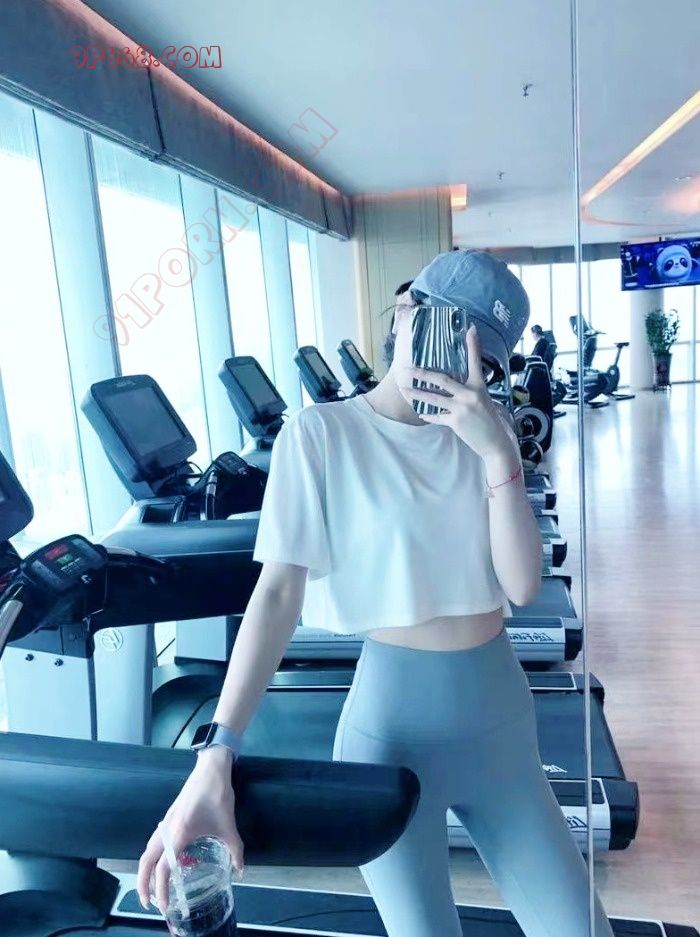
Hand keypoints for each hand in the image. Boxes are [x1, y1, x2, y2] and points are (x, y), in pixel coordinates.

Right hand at [137, 747, 243, 912]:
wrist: (210, 769)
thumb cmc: (218, 796)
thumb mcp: (229, 826)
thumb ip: (235, 850)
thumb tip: (240, 870)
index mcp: (179, 834)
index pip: (162, 868)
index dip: (160, 890)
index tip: (162, 906)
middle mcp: (167, 829)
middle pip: (146, 861)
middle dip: (143, 884)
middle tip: (149, 903)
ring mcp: (166, 821)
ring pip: (148, 850)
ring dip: (146, 870)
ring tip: (153, 886)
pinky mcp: (169, 816)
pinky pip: (155, 841)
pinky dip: (153, 856)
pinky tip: (164, 861)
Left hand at [399, 324, 515, 463]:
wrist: (495, 443)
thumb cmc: (490, 421)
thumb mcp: (485, 400)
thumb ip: (470, 391)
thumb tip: (457, 384)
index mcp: (479, 386)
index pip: (475, 362)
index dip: (473, 345)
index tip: (470, 329)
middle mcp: (470, 394)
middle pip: (442, 379)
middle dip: (423, 374)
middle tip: (408, 369)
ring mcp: (461, 408)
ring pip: (433, 398)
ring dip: (417, 394)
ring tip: (404, 390)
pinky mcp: (455, 422)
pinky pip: (436, 417)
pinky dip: (428, 415)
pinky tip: (420, 412)